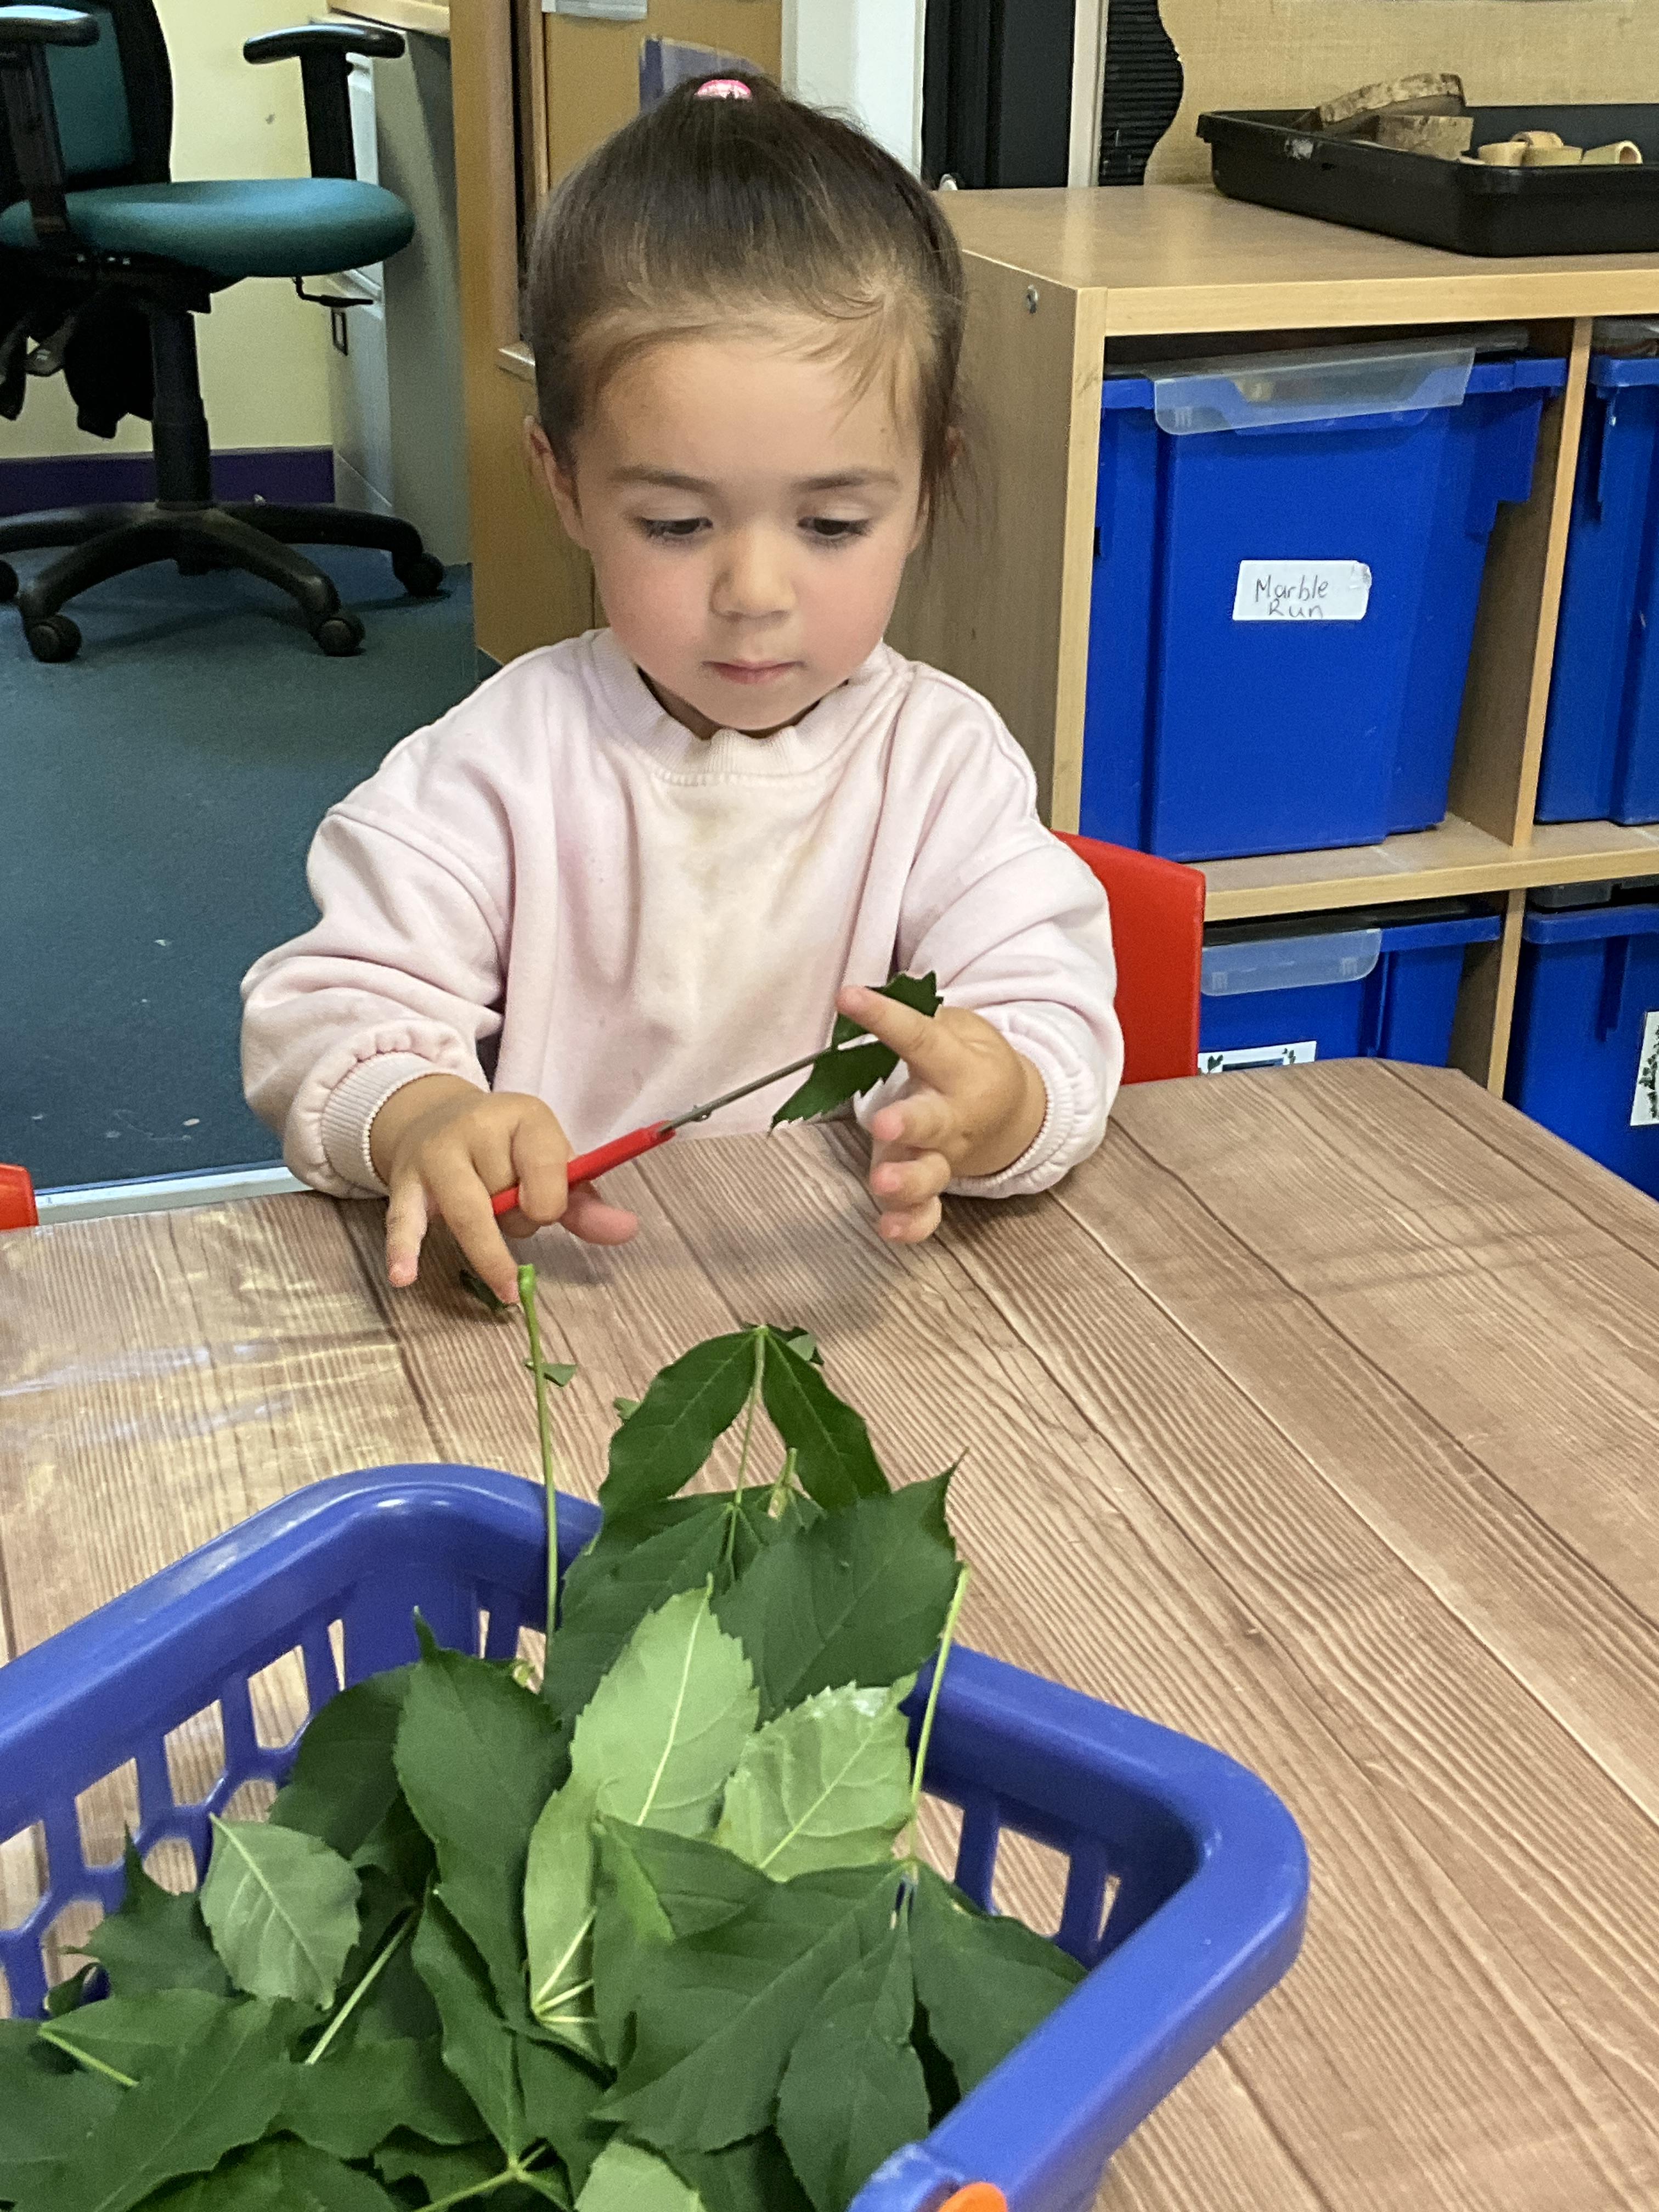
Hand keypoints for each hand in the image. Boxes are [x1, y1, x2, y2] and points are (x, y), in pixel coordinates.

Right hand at [369, 1074, 637, 1299]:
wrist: (432, 1117)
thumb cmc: (503, 1149)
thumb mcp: (549, 1161)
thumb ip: (584, 1202)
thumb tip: (626, 1231)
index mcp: (525, 1116)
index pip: (549, 1171)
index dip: (552, 1203)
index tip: (545, 1205)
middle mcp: (477, 1127)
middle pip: (506, 1198)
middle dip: (517, 1223)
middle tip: (516, 1219)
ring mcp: (436, 1155)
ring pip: (469, 1215)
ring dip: (489, 1248)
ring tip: (506, 1287)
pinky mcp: (404, 1183)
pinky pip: (404, 1221)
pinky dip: (404, 1250)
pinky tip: (403, 1276)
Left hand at [837, 986, 1046, 1245]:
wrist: (1013, 1112)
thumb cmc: (969, 1065)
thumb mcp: (959, 1030)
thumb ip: (921, 1020)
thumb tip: (868, 1001)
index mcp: (959, 1068)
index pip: (920, 1038)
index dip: (885, 1017)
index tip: (850, 997)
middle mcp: (951, 1116)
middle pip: (932, 1121)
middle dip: (909, 1123)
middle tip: (885, 1123)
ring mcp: (942, 1157)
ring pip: (928, 1175)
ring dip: (907, 1182)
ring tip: (882, 1185)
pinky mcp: (931, 1189)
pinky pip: (926, 1214)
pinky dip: (911, 1225)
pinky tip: (889, 1230)